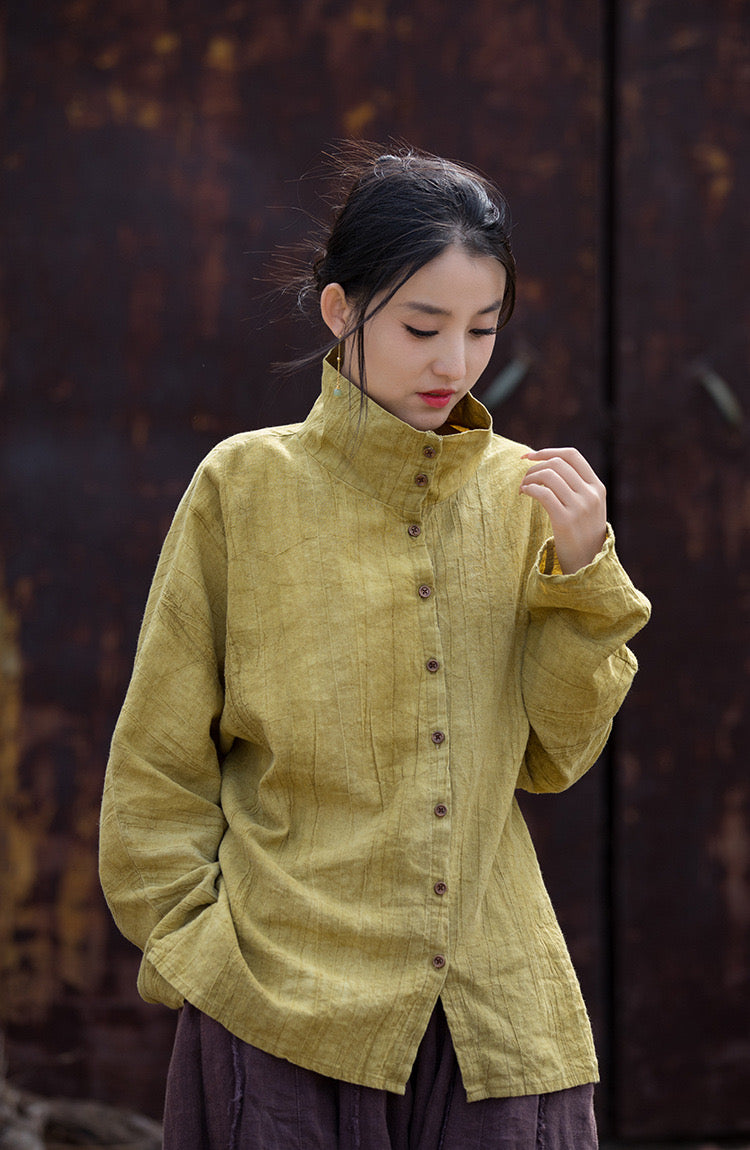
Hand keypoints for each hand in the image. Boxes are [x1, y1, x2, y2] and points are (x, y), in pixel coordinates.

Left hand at [520, 447, 606, 573]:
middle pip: (557, 464)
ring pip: (548, 476)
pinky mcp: (565, 520)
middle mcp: (590, 494)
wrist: (588, 563)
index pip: (572, 455)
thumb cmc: (582, 532)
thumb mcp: (589, 506)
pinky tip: (524, 494)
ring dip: (529, 478)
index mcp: (597, 487)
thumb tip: (548, 463)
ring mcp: (579, 507)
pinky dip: (530, 489)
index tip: (529, 456)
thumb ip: (577, 486)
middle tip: (524, 478)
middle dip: (534, 466)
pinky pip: (543, 493)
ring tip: (523, 488)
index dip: (548, 451)